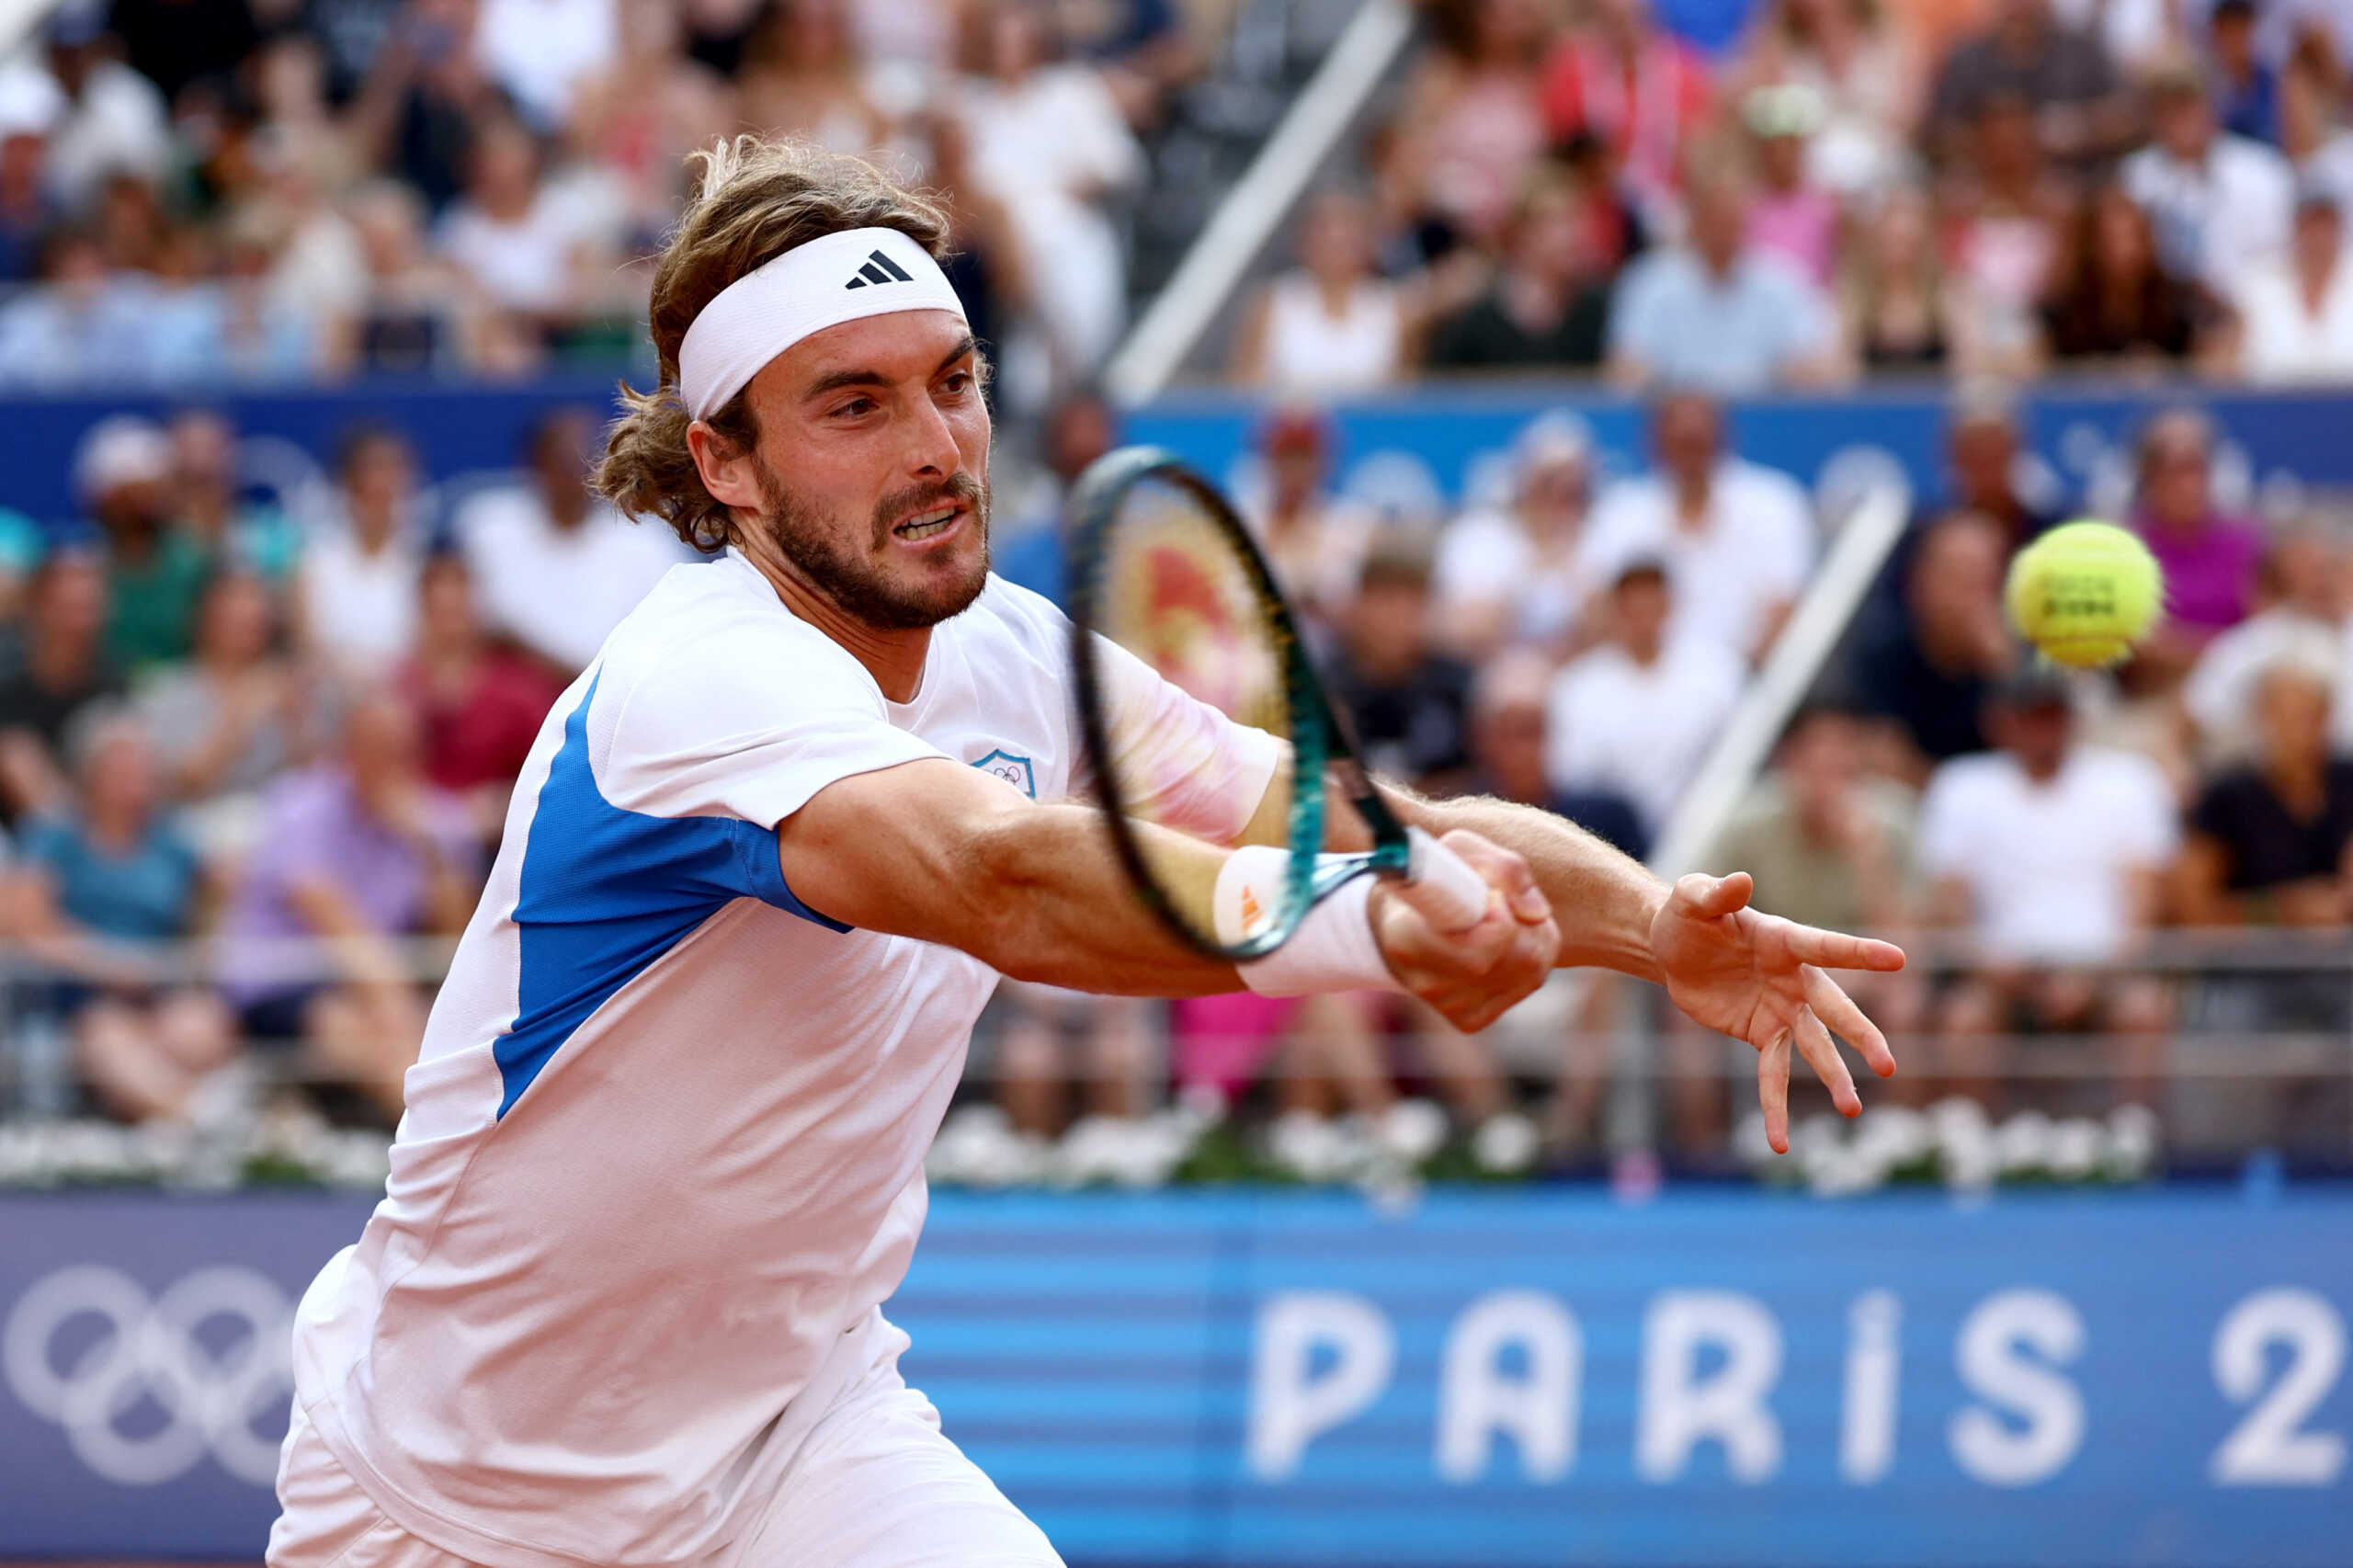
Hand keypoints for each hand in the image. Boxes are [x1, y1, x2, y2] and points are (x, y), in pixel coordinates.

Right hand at [1371, 829, 1558, 1033]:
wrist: (1407, 918)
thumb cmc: (1436, 877)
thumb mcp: (1460, 851)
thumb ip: (1503, 868)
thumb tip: (1536, 914)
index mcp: (1407, 939)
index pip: (1477, 952)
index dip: (1500, 922)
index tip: (1493, 896)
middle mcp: (1425, 982)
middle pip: (1517, 959)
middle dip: (1526, 922)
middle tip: (1504, 900)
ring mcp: (1449, 1006)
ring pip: (1529, 972)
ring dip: (1534, 936)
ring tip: (1506, 915)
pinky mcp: (1470, 1019)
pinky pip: (1527, 985)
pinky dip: (1532, 958)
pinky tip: (1507, 943)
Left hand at [1649, 872, 1906, 1154]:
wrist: (1672, 948)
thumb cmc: (1688, 915)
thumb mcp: (1692, 898)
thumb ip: (1715, 893)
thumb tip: (1738, 880)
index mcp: (1784, 941)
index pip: (1826, 946)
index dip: (1858, 952)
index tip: (1899, 958)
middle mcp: (1793, 979)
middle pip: (1833, 1010)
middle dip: (1859, 1037)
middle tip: (1887, 1065)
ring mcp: (1781, 1011)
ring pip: (1814, 1048)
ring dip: (1833, 1078)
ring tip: (1853, 1110)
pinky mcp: (1761, 1035)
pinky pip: (1772, 1076)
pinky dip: (1775, 1108)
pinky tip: (1780, 1144)